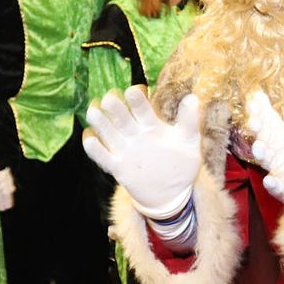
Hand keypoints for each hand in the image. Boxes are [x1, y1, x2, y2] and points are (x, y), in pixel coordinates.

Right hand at [83, 86, 202, 219]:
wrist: (173, 193)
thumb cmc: (181, 163)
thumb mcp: (189, 142)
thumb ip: (189, 122)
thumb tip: (193, 97)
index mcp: (151, 124)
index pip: (142, 108)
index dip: (137, 99)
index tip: (135, 90)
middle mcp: (134, 134)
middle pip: (121, 116)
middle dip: (114, 106)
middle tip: (110, 97)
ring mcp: (124, 150)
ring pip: (108, 132)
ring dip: (100, 122)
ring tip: (94, 111)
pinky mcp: (117, 167)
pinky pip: (102, 156)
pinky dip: (94, 148)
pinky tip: (90, 139)